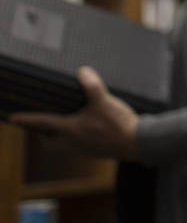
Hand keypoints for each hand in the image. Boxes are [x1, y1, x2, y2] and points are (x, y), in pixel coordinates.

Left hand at [10, 67, 139, 160]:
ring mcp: (82, 149)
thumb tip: (83, 71)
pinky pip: (74, 147)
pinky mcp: (92, 151)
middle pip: (48, 142)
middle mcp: (72, 142)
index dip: (27, 119)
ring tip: (61, 126)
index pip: (42, 124)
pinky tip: (83, 130)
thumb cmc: (118, 125)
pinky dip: (71, 140)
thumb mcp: (105, 102)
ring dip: (56, 138)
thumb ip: (93, 86)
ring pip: (60, 146)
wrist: (137, 143)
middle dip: (42, 134)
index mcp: (70, 130)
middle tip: (40, 124)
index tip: (13, 118)